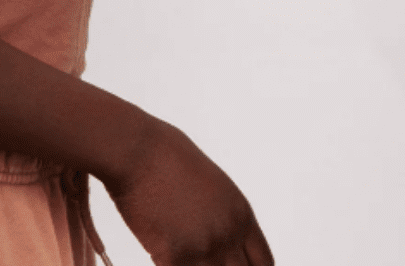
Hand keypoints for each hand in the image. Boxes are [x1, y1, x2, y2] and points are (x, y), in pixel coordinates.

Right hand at [103, 117, 273, 265]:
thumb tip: (216, 235)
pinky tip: (162, 256)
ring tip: (183, 257)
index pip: (265, 262)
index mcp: (241, 214)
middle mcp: (228, 234)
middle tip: (205, 262)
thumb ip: (222, 215)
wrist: (139, 151)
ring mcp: (203, 248)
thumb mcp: (213, 185)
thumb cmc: (168, 157)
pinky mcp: (174, 257)